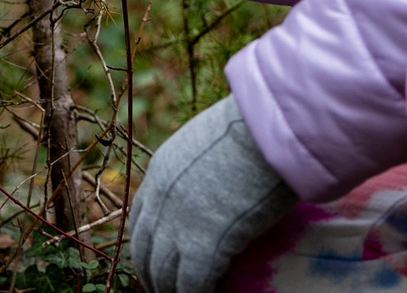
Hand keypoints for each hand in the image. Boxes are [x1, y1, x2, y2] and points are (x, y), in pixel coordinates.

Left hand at [130, 96, 296, 292]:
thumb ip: (200, 168)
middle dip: (152, 274)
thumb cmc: (251, 129)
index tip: (156, 258)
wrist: (265, 133)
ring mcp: (178, 227)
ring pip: (163, 274)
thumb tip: (217, 184)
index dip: (147, 245)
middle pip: (145, 251)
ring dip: (170, 290)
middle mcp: (160, 202)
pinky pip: (191, 286)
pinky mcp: (203, 249)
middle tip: (163, 287)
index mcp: (160, 173)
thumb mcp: (208, 143)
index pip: (141, 219)